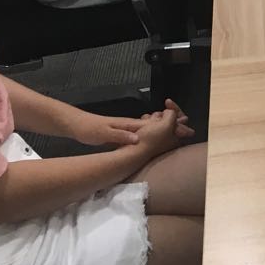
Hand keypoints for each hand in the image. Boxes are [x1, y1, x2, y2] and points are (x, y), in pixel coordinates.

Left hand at [67, 101, 192, 149]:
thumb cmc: (89, 128)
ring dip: (165, 131)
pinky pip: (143, 133)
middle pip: (157, 125)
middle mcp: (131, 124)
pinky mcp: (122, 133)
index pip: (154, 125)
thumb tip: (139, 139)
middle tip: (189, 133)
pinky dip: (153, 134)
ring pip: (151, 129)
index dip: (170, 126)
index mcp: (129, 124)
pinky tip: (155, 139)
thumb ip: (120, 135)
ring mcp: (127, 128)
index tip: (185, 130)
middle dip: (173, 127)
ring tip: (178, 136)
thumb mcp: (103, 133)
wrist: (75, 124)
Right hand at [133, 99, 193, 159]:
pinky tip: (142, 122)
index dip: (175, 109)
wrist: (133, 151)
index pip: (183, 118)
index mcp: (179, 136)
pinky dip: (146, 121)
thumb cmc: (152, 139)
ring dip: (153, 117)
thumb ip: (172, 114)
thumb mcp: (167, 123)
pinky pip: (150, 125)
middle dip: (161, 114)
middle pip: (169, 118)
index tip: (167, 103)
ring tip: (147, 120)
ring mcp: (160, 138)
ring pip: (158, 121)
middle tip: (155, 116)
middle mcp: (171, 138)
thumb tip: (169, 112)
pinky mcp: (149, 138)